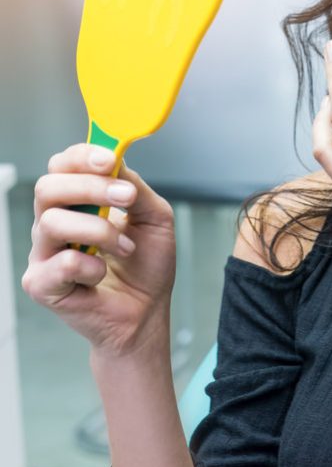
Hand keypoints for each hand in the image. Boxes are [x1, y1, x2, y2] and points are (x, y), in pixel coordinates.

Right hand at [21, 143, 176, 356]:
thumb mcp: (154, 216)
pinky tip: (103, 274)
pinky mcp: (42, 283)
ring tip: (126, 246)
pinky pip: (60, 263)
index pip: (63, 165)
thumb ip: (135, 187)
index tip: (110, 159)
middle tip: (127, 197)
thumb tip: (117, 161)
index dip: (82, 156)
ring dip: (100, 231)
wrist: (148, 310)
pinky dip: (92, 267)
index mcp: (78, 201)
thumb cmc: (147, 263)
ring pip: (52, 222)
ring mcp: (44, 253)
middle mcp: (55, 221)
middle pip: (48, 187)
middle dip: (90, 186)